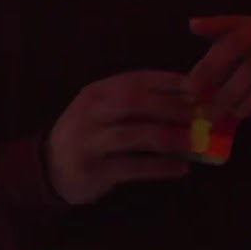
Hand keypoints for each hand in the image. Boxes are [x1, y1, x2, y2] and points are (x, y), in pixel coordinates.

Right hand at [45, 70, 195, 204]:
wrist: (49, 168)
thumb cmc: (91, 134)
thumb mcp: (105, 109)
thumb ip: (137, 102)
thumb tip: (187, 100)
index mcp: (98, 91)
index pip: (136, 79)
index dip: (169, 81)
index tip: (198, 88)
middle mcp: (91, 111)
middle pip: (134, 102)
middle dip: (171, 107)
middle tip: (201, 115)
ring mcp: (90, 141)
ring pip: (134, 135)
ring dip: (170, 138)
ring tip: (196, 143)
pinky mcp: (94, 170)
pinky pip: (132, 167)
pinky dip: (159, 168)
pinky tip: (181, 169)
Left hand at [187, 16, 250, 125]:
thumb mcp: (240, 49)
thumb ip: (216, 58)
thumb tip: (188, 84)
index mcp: (245, 25)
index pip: (227, 21)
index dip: (211, 23)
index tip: (193, 26)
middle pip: (235, 43)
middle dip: (210, 67)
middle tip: (191, 93)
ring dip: (229, 93)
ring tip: (213, 112)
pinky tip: (239, 112)